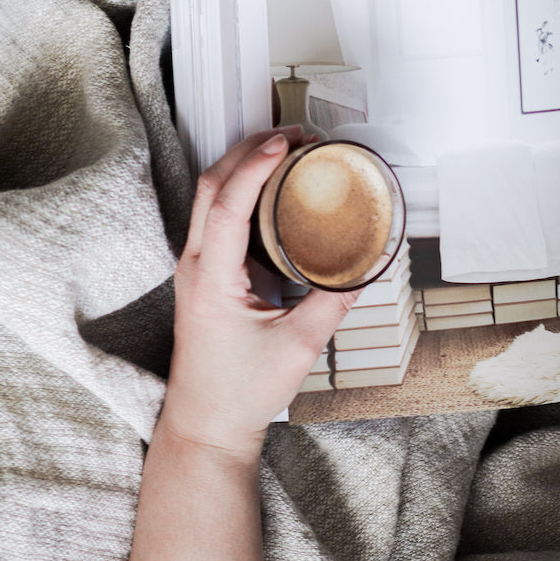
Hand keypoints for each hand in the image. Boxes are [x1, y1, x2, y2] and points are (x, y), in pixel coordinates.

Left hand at [163, 129, 356, 461]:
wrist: (206, 424)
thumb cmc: (241, 392)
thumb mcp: (299, 346)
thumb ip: (333, 302)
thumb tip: (363, 269)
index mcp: (211, 279)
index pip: (228, 205)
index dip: (256, 167)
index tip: (287, 143)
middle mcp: (196, 266)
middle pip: (212, 186)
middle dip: (250, 150)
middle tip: (294, 135)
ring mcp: (197, 270)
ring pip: (210, 198)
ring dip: (244, 166)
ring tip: (286, 151)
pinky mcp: (207, 276)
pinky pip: (219, 218)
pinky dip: (243, 192)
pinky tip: (273, 191)